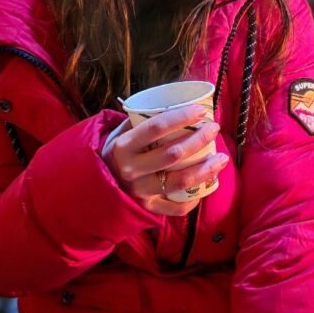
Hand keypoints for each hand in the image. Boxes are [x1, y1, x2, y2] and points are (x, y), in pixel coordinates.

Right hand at [105, 103, 227, 215]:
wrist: (92, 187)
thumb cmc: (114, 154)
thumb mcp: (119, 133)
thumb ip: (141, 121)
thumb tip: (176, 104)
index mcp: (124, 146)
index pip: (156, 127)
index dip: (181, 117)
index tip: (201, 111)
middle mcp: (131, 170)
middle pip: (173, 154)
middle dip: (199, 140)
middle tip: (214, 129)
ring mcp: (140, 191)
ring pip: (180, 181)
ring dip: (206, 169)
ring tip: (221, 159)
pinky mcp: (147, 208)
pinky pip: (176, 207)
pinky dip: (194, 199)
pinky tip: (206, 187)